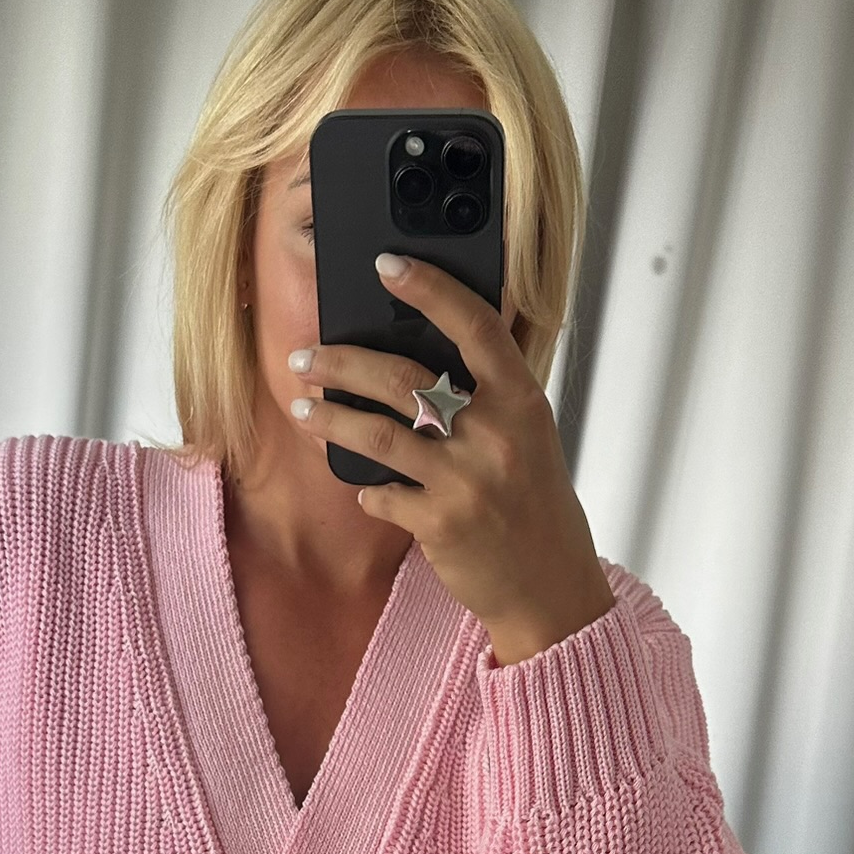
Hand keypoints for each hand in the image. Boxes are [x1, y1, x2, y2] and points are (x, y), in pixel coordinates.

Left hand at [288, 253, 615, 666]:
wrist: (550, 588)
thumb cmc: (534, 506)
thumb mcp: (528, 438)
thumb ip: (488, 397)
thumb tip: (422, 354)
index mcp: (522, 403)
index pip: (475, 326)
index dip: (430, 288)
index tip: (386, 265)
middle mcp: (495, 436)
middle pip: (403, 378)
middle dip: (342, 362)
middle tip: (307, 355)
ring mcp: (466, 481)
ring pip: (377, 434)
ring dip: (330, 418)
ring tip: (303, 407)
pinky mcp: (440, 524)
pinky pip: (381, 494)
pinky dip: (366, 489)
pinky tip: (363, 486)